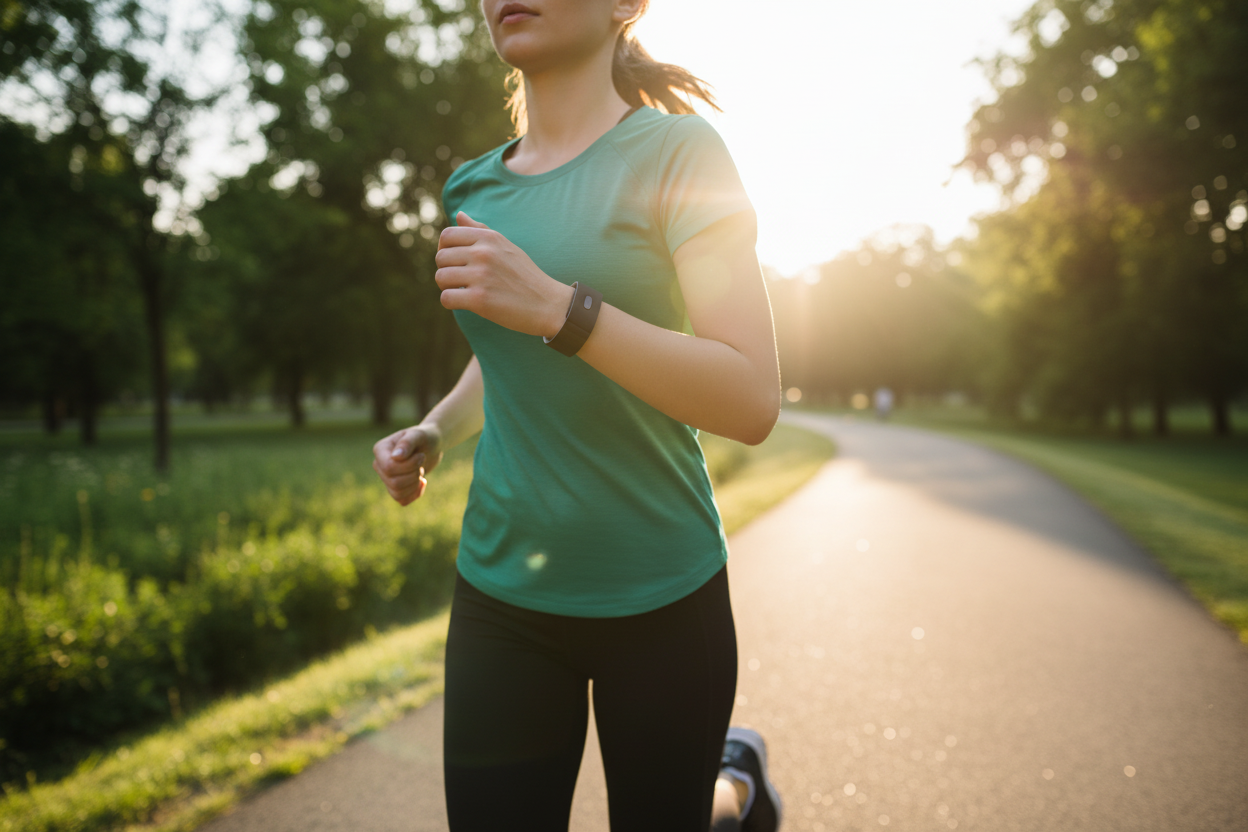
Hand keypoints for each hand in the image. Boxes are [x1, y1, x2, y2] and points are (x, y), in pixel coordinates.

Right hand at [372, 424, 443, 505]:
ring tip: (420, 470)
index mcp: (380, 450)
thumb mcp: (419, 435)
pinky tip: (422, 482)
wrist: (432, 444)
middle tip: (421, 463)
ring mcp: (386, 477)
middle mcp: (379, 464)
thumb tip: (395, 457)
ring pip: (397, 493)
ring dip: (415, 484)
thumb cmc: (424, 436)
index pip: (389, 468)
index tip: (421, 455)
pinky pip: (402, 500)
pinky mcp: (395, 487)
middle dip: (414, 475)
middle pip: (394, 482)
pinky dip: (415, 494)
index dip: (409, 465)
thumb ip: (407, 443)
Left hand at [435, 212, 573, 337]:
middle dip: (446, 270)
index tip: (454, 261)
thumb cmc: (525, 276)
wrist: (548, 304)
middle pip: (440, 257)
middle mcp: (483, 253)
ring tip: (462, 291)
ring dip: (447, 287)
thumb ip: (480, 230)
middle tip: (460, 280)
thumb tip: (458, 214)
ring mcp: (481, 276)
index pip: (447, 235)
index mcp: (489, 238)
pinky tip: (465, 303)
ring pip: (440, 277)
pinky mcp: (479, 300)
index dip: (444, 249)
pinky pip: (446, 298)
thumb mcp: (506, 246)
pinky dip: (451, 303)